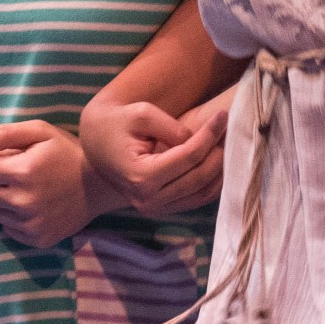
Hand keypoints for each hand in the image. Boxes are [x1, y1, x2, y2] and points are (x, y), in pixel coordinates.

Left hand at [0, 119, 113, 248]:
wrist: (100, 184)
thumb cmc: (66, 152)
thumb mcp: (39, 131)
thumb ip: (3, 134)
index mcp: (23, 171)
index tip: (5, 159)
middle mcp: (25, 201)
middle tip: (15, 174)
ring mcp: (32, 224)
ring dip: (1, 199)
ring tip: (24, 189)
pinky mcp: (38, 239)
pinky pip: (8, 228)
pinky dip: (13, 217)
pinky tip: (32, 206)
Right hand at [81, 91, 230, 215]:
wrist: (95, 144)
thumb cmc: (117, 124)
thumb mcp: (140, 114)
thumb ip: (171, 127)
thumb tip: (199, 140)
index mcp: (141, 176)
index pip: (188, 156)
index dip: (209, 135)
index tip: (223, 116)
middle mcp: (148, 199)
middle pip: (198, 177)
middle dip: (219, 151)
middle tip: (229, 129)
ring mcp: (154, 209)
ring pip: (201, 193)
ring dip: (219, 170)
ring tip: (227, 145)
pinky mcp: (160, 209)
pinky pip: (195, 200)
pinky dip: (211, 184)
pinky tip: (219, 163)